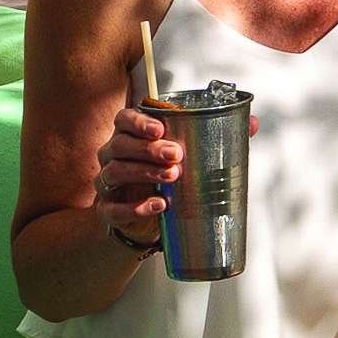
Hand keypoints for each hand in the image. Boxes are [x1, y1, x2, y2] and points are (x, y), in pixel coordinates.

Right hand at [91, 99, 185, 248]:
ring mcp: (106, 183)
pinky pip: (113, 209)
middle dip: (148, 148)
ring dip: (144, 172)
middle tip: (175, 154)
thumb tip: (231, 127)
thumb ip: (189, 144)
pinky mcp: (107, 209)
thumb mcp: (176, 158)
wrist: (152, 217)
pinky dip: (136, 208)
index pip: (124, 120)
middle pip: (120, 145)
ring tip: (171, 175)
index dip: (139, 122)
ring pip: (115, 172)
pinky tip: (158, 205)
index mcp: (126, 136)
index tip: (160, 130)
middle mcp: (111, 156)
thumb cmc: (163, 178)